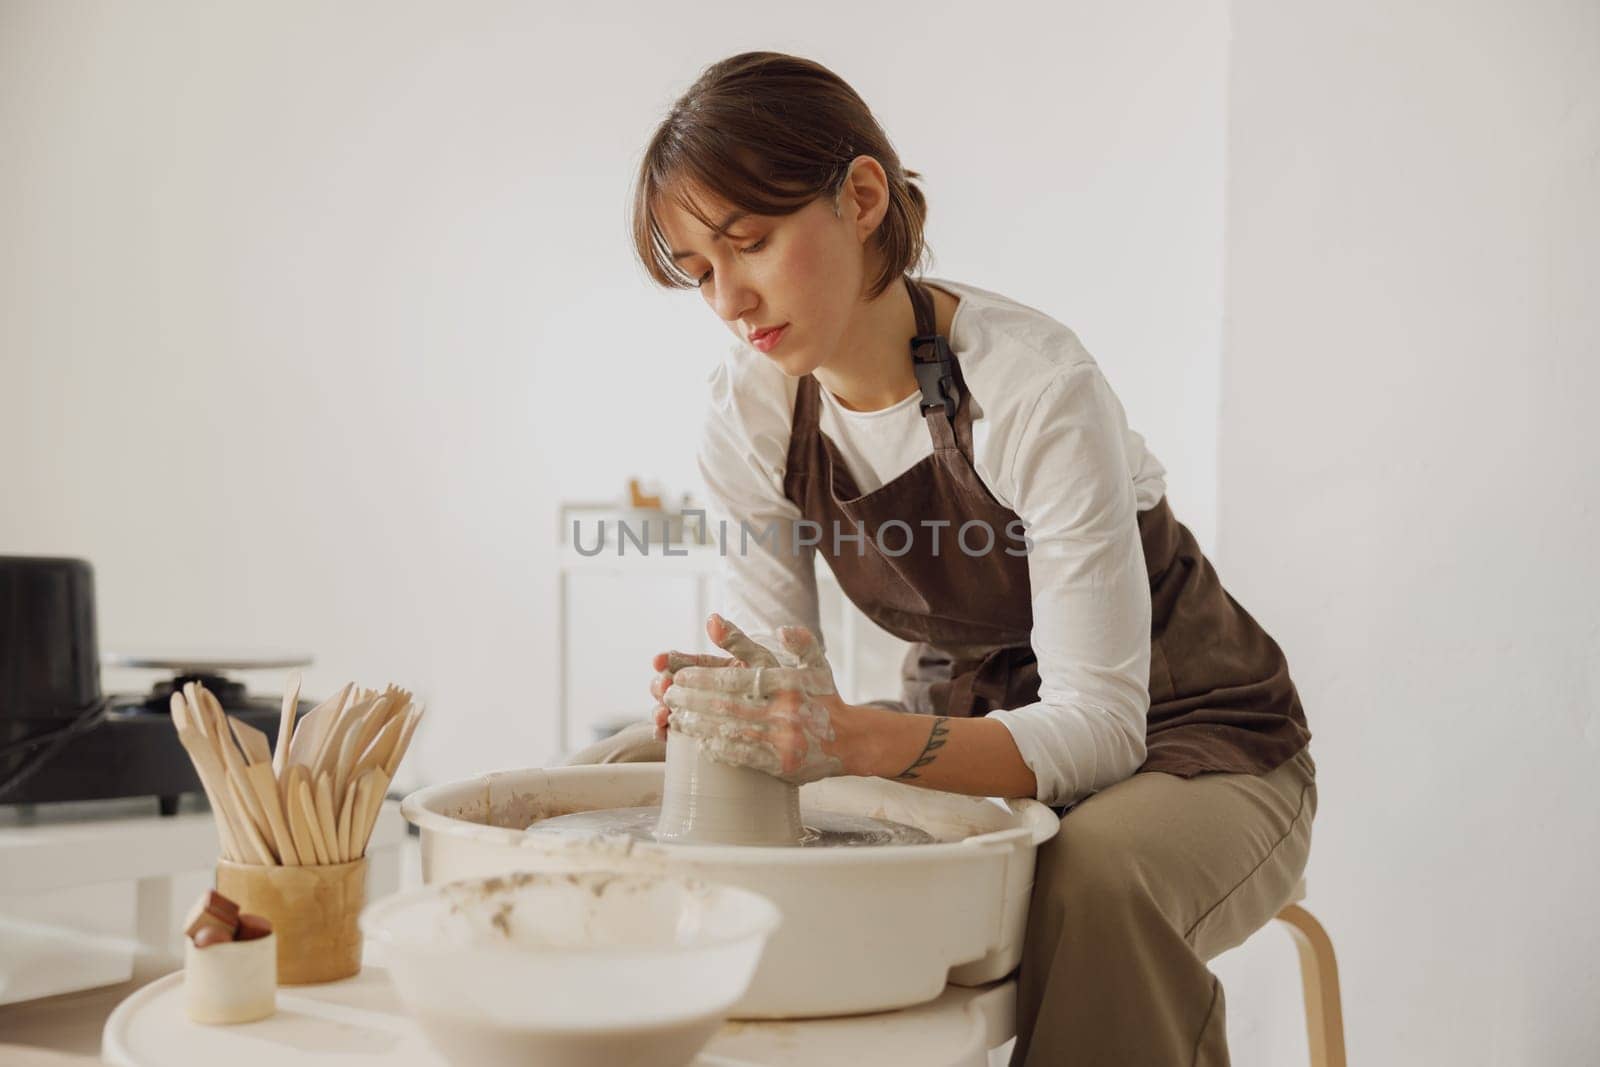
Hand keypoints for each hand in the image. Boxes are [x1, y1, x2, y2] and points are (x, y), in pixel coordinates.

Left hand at [663, 625, 845, 784]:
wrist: (852, 740)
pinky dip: (718, 749)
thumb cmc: (824, 697)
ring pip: (729, 732)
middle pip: (726, 705)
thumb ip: (799, 641)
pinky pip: (742, 757)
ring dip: (697, 725)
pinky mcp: (781, 766)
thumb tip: (779, 629)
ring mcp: (783, 741)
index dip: (702, 678)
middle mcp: (785, 712)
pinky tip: (699, 741)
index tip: (680, 676)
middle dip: (691, 700)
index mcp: (788, 683)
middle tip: (667, 695)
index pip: (736, 678)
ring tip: (674, 718)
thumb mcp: (815, 663)